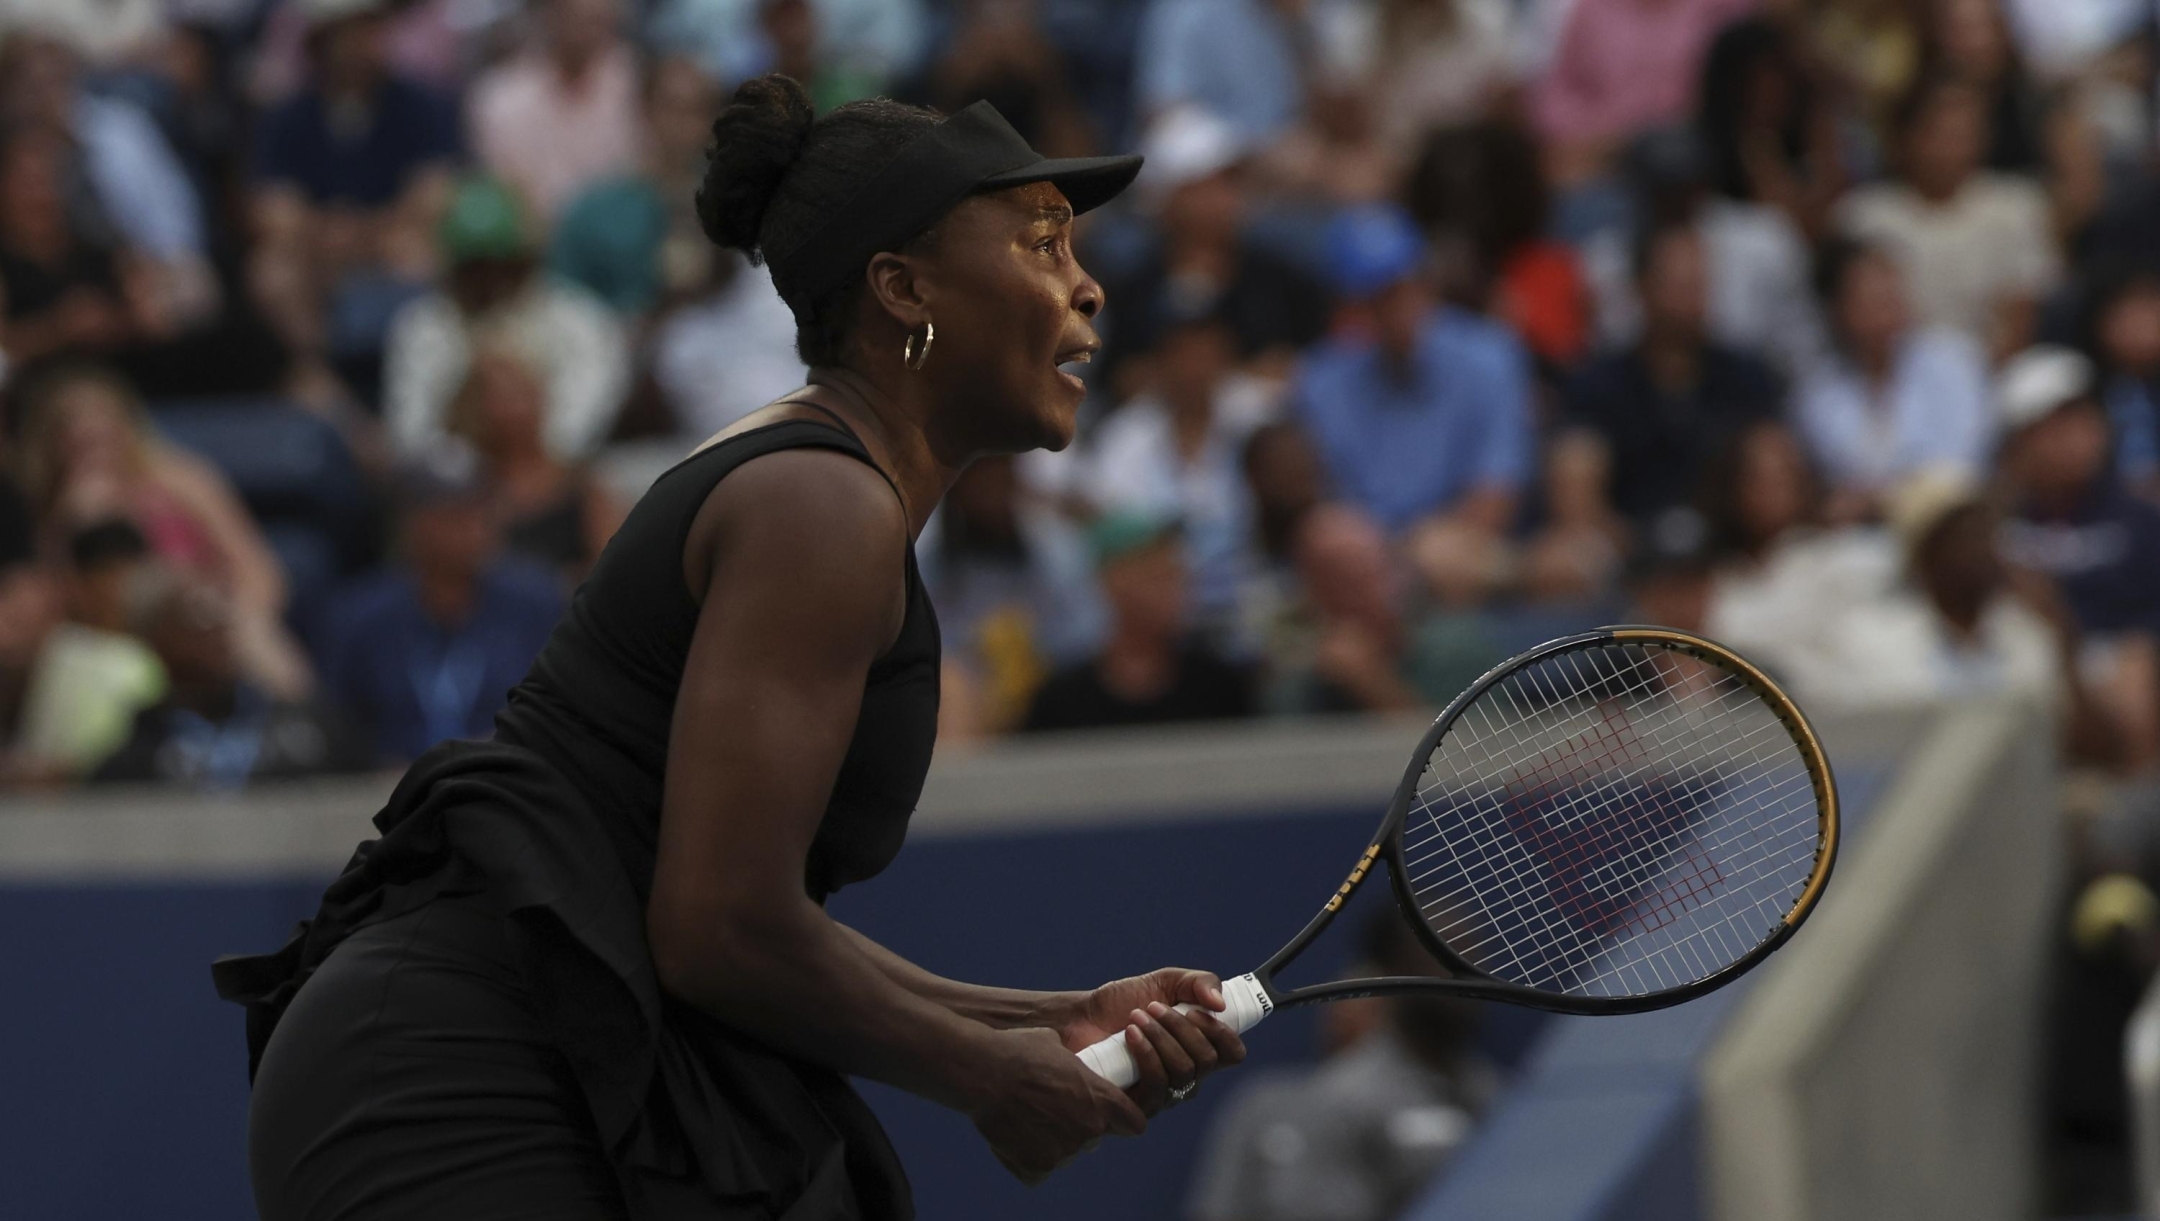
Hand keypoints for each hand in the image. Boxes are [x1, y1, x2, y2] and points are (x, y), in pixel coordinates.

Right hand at [969, 1025, 1146, 1184]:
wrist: (983, 1071)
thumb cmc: (1019, 1050)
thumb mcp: (1057, 1045)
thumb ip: (1074, 1066)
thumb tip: (1071, 1066)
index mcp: (1101, 1100)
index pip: (1134, 1123)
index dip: (1124, 1119)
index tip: (1112, 1115)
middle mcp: (1088, 1130)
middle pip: (1094, 1137)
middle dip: (1080, 1127)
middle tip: (1054, 1109)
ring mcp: (1063, 1152)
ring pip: (1066, 1152)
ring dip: (1054, 1141)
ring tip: (1027, 1117)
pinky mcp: (1036, 1167)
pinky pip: (1040, 1169)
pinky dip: (1030, 1157)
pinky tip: (1015, 1136)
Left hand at [1056, 968, 1246, 1114]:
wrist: (1081, 1018)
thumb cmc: (1123, 1002)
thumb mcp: (1164, 982)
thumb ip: (1198, 983)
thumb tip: (1220, 1003)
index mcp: (1199, 1048)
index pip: (1232, 1054)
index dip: (1224, 1034)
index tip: (1200, 1012)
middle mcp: (1187, 1076)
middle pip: (1207, 1060)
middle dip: (1182, 1028)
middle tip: (1156, 1007)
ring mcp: (1165, 1094)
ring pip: (1184, 1072)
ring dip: (1161, 1036)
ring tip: (1137, 1017)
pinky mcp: (1139, 1106)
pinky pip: (1158, 1086)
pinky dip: (1147, 1053)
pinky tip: (1130, 1035)